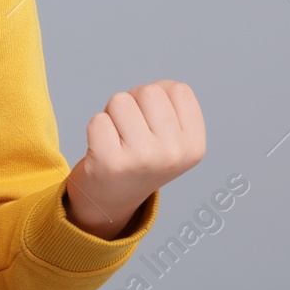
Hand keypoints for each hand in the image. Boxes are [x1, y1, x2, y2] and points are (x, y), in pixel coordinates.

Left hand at [63, 79, 203, 239]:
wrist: (111, 200)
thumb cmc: (140, 157)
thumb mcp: (173, 138)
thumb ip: (171, 105)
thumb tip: (152, 90)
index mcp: (194, 145)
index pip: (178, 89)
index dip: (159, 99)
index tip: (153, 124)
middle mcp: (173, 153)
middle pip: (147, 91)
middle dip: (133, 103)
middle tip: (130, 132)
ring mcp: (142, 158)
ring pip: (120, 100)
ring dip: (112, 114)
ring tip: (117, 139)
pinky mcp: (110, 162)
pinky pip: (97, 119)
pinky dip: (95, 129)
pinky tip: (103, 150)